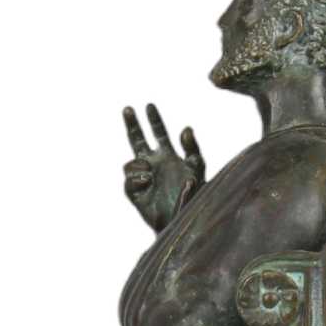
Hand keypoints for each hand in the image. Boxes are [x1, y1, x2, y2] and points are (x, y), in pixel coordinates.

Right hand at [122, 103, 204, 232]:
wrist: (186, 220)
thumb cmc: (195, 196)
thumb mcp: (198, 169)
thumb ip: (193, 148)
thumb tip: (186, 128)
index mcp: (168, 156)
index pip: (157, 133)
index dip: (153, 119)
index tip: (149, 105)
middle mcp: (153, 164)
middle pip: (137, 140)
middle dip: (132, 124)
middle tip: (128, 108)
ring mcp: (143, 179)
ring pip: (130, 163)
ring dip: (138, 164)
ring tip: (150, 172)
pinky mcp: (136, 195)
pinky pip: (128, 182)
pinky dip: (136, 178)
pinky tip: (148, 179)